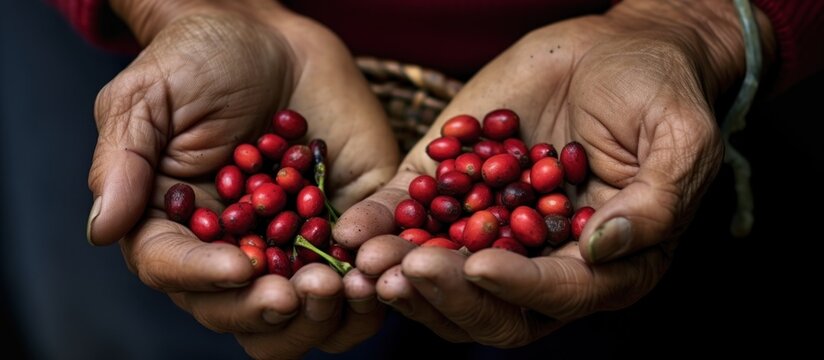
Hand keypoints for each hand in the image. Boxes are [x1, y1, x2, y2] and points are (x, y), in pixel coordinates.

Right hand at [86, 1, 396, 357]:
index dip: (206, 280)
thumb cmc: (198, 61)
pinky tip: (376, 271)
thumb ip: (122, 164)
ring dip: (322, 317)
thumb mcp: (146, 99)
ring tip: (343, 286)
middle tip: (299, 290)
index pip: (178, 275)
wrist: (273, 40)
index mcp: (176, 229)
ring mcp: (290, 248)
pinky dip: (369, 290)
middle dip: (269, 311)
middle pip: (240, 314)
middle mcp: (231, 251)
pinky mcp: (343, 232)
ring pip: (300, 320)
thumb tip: (102, 230)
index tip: (241, 269)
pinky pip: (356, 281)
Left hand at [335, 0, 773, 346]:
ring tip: (366, 260)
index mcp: (599, 262)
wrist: (615, 48)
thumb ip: (655, 201)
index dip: (519, 288)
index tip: (481, 266)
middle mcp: (538, 257)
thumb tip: (602, 246)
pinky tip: (352, 228)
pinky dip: (380, 224)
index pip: (556, 295)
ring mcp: (489, 224)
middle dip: (445, 293)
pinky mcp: (451, 185)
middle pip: (488, 304)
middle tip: (404, 272)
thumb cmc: (657, 93)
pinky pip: (410, 214)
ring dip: (399, 274)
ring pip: (440, 274)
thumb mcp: (679, 140)